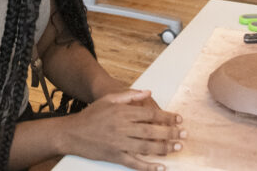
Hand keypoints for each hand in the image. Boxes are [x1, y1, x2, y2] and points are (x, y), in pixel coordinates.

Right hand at [62, 90, 184, 170]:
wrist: (72, 132)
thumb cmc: (91, 115)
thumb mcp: (108, 99)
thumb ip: (129, 95)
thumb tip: (148, 92)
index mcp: (122, 112)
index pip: (150, 114)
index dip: (167, 116)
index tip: (179, 119)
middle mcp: (122, 127)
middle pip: (151, 130)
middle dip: (170, 132)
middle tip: (184, 134)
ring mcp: (119, 143)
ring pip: (146, 146)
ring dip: (164, 147)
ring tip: (177, 147)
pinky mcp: (115, 156)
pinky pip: (134, 162)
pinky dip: (148, 166)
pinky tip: (160, 167)